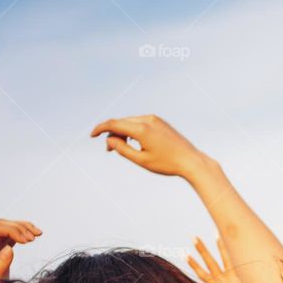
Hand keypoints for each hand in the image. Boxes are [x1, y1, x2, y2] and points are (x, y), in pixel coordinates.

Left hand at [0, 219, 41, 282]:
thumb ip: (0, 266)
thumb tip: (9, 248)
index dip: (15, 230)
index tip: (30, 240)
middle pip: (3, 225)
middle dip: (21, 227)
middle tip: (37, 237)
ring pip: (8, 228)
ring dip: (24, 228)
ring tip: (38, 234)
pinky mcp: (0, 251)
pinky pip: (11, 236)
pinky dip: (23, 234)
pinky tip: (33, 237)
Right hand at [90, 115, 219, 180]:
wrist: (191, 161)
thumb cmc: (167, 163)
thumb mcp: (141, 160)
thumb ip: (122, 149)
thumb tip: (109, 140)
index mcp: (142, 129)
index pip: (114, 124)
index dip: (100, 128)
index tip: (91, 136)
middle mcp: (148, 120)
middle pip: (121, 122)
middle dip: (112, 134)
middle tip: (109, 150)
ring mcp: (155, 119)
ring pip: (130, 122)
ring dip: (121, 132)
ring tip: (120, 147)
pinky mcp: (159, 122)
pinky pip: (139, 123)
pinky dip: (132, 130)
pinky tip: (132, 142)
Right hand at [187, 236, 254, 282]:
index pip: (201, 274)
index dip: (193, 264)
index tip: (185, 254)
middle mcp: (223, 282)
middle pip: (210, 262)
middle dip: (201, 249)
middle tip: (194, 237)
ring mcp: (234, 277)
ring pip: (225, 257)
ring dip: (219, 245)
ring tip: (216, 233)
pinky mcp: (245, 275)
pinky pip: (239, 261)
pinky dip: (237, 252)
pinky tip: (235, 242)